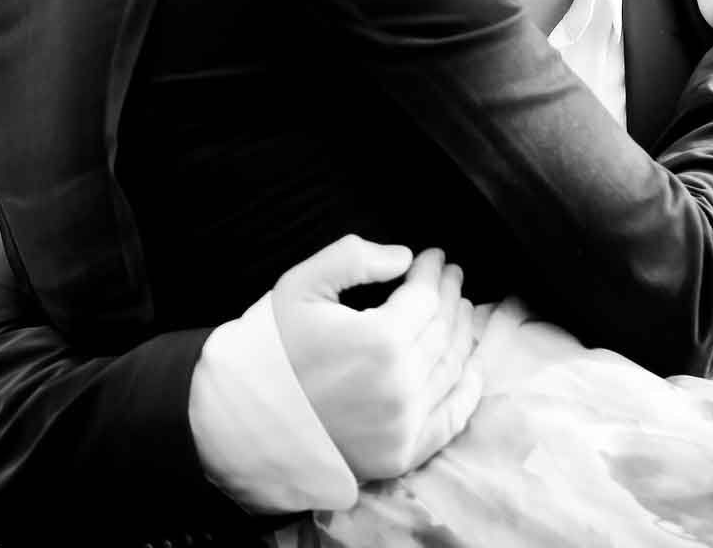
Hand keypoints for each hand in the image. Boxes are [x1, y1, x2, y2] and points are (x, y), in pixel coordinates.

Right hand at [270, 238, 481, 482]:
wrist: (240, 421)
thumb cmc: (271, 349)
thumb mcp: (301, 285)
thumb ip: (354, 258)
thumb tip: (405, 258)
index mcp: (380, 341)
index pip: (427, 297)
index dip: (435, 271)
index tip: (435, 256)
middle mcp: (402, 386)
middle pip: (445, 330)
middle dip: (451, 296)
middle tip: (451, 277)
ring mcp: (405, 425)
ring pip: (453, 368)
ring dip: (462, 332)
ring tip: (460, 309)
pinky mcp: (402, 455)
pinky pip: (452, 418)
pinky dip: (468, 388)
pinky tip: (472, 365)